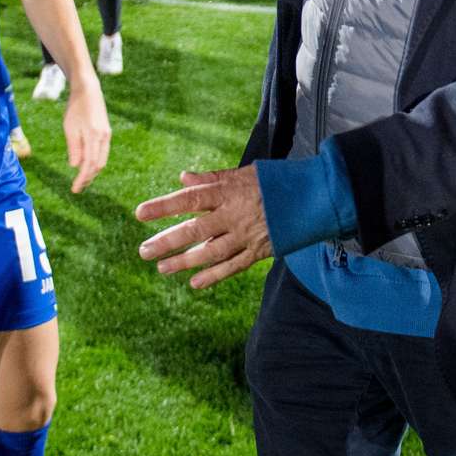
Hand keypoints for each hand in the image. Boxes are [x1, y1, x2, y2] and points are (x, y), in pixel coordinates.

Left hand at [61, 81, 110, 192]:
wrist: (88, 89)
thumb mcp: (70, 128)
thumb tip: (75, 166)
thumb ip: (74, 147)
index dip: (82, 179)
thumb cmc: (75, 107)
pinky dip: (95, 162)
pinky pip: (102, 152)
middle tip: (77, 188)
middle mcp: (104, 137)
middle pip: (98, 165)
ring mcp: (106, 135)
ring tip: (81, 180)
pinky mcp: (106, 132)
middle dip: (88, 178)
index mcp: (94, 136)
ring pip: (102, 159)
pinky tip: (86, 165)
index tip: (74, 189)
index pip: (90, 164)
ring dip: (92, 172)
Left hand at [136, 166, 272, 288]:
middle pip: (196, 230)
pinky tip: (194, 283)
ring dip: (185, 262)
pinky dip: (214, 276)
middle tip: (144, 251)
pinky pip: (233, 266)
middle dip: (168, 242)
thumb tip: (183, 178)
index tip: (140, 214)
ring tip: (162, 268)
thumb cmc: (276, 181)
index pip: (190, 199)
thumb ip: (212, 178)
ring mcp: (247, 236)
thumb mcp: (244, 173)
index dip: (164, 206)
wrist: (315, 197)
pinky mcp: (260, 251)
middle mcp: (235, 215)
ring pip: (211, 252)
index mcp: (229, 192)